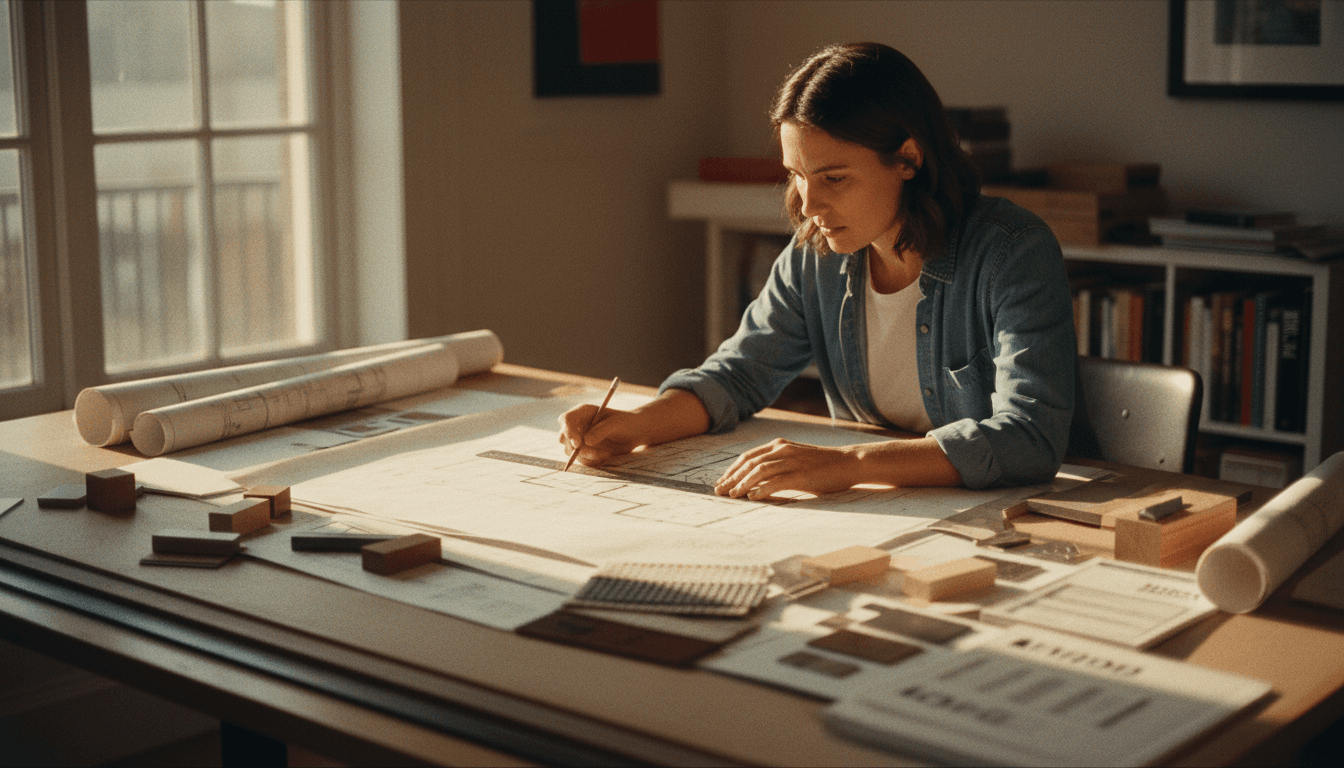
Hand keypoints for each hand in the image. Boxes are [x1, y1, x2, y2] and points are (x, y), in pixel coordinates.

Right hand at [557, 404, 646, 466]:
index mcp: (583, 412)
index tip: (578, 444)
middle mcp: (578, 425)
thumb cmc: (626, 423)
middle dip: (575, 448)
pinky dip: (592, 460)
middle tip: (594, 453)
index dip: (568, 431)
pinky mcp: (584, 451)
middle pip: (564, 437)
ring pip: (571, 451)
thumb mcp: (617, 424)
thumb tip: (586, 441)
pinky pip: (581, 459)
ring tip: (606, 454)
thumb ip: (602, 430)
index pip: (566, 419)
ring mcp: (579, 438)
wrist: (634, 433)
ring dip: (587, 456)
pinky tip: (605, 455)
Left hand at [714, 438, 861, 499]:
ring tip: (732, 495)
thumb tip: (755, 482)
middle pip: (749, 463)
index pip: (748, 457)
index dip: (732, 470)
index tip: (722, 482)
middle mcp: (783, 450)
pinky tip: (753, 497)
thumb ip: (777, 465)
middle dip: (732, 477)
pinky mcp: (801, 475)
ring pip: (759, 471)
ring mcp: (792, 461)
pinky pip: (776, 481)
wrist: (849, 463)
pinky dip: (762, 489)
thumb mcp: (795, 459)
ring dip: (742, 484)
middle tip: (720, 491)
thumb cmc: (822, 465)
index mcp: (779, 445)